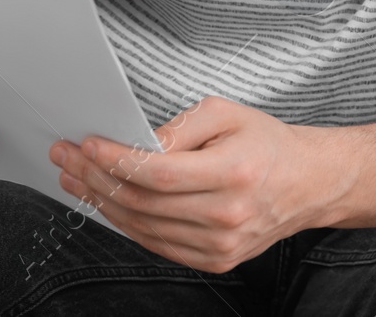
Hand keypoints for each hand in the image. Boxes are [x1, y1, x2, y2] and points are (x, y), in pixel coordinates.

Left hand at [50, 96, 323, 272]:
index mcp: (235, 173)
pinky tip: (108, 202)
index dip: (117, 161)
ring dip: (102, 202)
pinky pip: (157, 244)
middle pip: (144, 202)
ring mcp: (220, 245)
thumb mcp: (229, 114)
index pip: (159, 173)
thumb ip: (182, 126)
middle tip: (68, 157)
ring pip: (143, 227)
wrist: (308, 183)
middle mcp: (227, 215)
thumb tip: (137, 142)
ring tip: (77, 179)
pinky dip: (126, 223)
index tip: (88, 145)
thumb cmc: (267, 144)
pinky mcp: (215, 260)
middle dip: (97, 178)